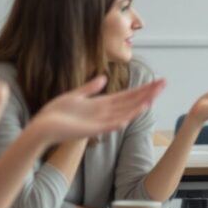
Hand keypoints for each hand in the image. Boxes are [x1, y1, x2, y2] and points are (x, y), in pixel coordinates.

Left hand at [32, 74, 166, 143]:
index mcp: (101, 105)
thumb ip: (90, 88)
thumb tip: (104, 78)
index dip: (142, 89)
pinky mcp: (91, 130)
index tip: (157, 81)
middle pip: (131, 102)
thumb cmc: (56, 113)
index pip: (127, 96)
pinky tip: (130, 116)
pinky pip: (109, 125)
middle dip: (148, 93)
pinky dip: (120, 120)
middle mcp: (104, 114)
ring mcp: (99, 123)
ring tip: (153, 97)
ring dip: (139, 105)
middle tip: (164, 84)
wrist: (42, 127)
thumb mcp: (75, 95)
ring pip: (125, 113)